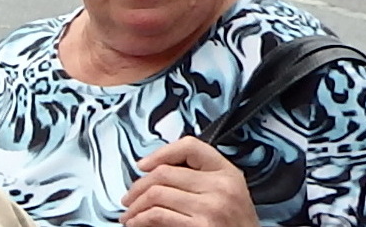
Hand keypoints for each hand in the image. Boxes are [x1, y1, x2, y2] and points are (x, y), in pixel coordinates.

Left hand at [120, 136, 258, 226]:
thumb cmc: (236, 225)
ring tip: (130, 213)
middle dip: (138, 186)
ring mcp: (212, 206)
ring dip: (135, 205)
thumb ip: (199, 178)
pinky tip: (137, 222)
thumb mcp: (227, 194)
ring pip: (156, 193)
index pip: (190, 146)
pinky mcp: (201, 225)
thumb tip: (154, 173)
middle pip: (164, 172)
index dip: (161, 153)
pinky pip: (158, 215)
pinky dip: (140, 219)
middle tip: (129, 197)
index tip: (143, 164)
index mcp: (228, 173)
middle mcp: (221, 187)